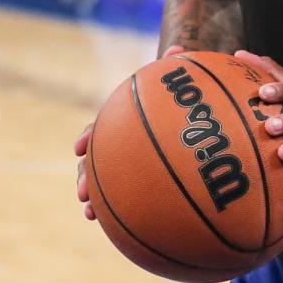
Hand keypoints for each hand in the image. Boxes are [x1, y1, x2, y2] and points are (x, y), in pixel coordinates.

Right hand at [74, 45, 188, 218]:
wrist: (201, 118)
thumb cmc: (194, 99)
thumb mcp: (192, 86)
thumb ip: (184, 69)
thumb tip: (180, 50)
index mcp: (130, 120)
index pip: (103, 126)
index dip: (90, 136)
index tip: (80, 147)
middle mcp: (127, 143)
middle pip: (99, 159)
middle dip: (86, 176)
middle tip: (82, 192)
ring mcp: (137, 164)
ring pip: (109, 182)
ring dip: (97, 198)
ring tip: (91, 213)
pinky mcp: (151, 183)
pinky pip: (137, 200)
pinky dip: (129, 214)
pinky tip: (131, 232)